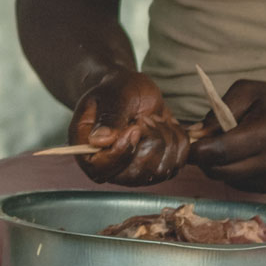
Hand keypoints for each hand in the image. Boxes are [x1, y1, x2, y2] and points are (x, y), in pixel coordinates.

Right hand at [68, 70, 189, 184]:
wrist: (130, 90)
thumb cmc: (116, 90)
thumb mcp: (113, 96)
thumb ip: (108, 118)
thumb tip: (99, 141)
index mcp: (87, 150)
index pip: (100, 169)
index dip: (121, 152)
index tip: (134, 128)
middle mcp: (110, 166)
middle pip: (134, 175)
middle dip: (148, 142)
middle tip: (144, 118)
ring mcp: (134, 170)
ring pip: (160, 171)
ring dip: (164, 139)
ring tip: (153, 119)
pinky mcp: (156, 167)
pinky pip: (177, 163)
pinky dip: (178, 140)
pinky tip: (165, 125)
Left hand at [187, 80, 265, 191]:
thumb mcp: (249, 91)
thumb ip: (219, 110)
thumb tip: (196, 132)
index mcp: (265, 134)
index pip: (220, 152)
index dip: (197, 149)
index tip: (187, 140)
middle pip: (218, 170)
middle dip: (202, 158)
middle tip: (200, 141)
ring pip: (223, 178)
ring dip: (214, 164)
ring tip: (222, 144)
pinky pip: (235, 183)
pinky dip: (228, 170)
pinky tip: (237, 154)